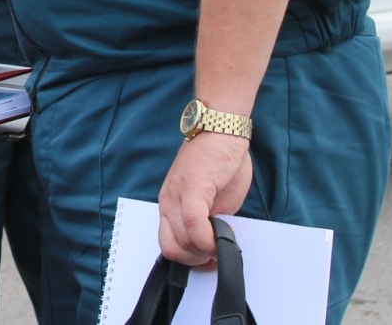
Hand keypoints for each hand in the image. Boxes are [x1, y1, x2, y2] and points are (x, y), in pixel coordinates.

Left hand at [157, 133, 252, 264]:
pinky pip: (193, 224)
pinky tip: (222, 237)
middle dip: (196, 261)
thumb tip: (213, 244)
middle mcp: (168, 202)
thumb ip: (208, 222)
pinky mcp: (191, 187)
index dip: (189, 261)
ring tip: (223, 243)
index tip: (209, 261)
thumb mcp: (213, 200)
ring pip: (182, 241)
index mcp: (170, 205)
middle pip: (171, 248)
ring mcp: (177, 195)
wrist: (221, 129)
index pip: (168, 245)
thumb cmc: (220, 162)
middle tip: (216, 255)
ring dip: (205, 252)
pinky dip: (208, 239)